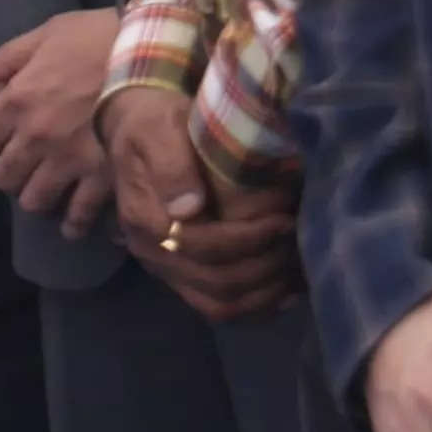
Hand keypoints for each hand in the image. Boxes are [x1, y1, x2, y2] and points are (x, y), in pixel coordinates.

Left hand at [0, 6, 123, 229]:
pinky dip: (75, 222)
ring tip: (49, 195)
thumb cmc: (99, 38)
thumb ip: (8, 57)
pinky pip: (81, 212)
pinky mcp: (103, 177)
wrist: (153, 55)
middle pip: (6, 177)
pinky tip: (74, 225)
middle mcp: (36, 137)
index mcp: (17, 101)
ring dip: (39, 199)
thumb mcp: (48, 33)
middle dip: (12, 176)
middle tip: (26, 172)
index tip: (4, 145)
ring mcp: (69, 161)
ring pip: (36, 200)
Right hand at [100, 84, 301, 321]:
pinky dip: (254, 305)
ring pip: (217, 304)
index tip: (284, 221)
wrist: (135, 131)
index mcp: (144, 218)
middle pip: (214, 282)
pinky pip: (216, 306)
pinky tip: (283, 291)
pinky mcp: (179, 274)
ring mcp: (164, 267)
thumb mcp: (159, 129)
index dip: (248, 240)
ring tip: (295, 270)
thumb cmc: (154, 125)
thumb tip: (189, 208)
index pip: (200, 246)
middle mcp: (150, 251)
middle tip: (296, 242)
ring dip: (262, 294)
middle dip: (264, 267)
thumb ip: (171, 164)